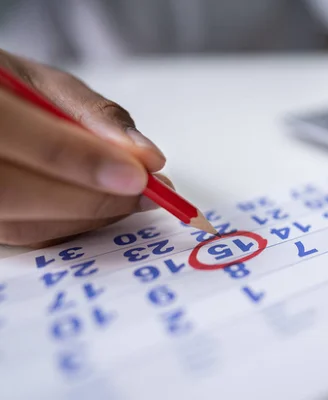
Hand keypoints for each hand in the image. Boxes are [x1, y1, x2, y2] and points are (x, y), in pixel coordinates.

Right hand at [0, 50, 168, 246]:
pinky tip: (103, 204)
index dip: (80, 159)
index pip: (15, 135)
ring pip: (24, 225)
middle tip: (147, 190)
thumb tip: (147, 157)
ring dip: (91, 215)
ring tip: (133, 196)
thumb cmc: (10, 91)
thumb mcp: (47, 86)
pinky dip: (74, 223)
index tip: (137, 173)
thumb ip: (95, 116)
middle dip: (94, 197)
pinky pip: (28, 235)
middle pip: (15, 192)